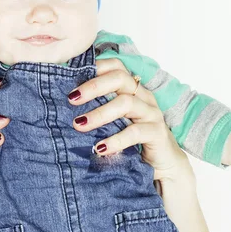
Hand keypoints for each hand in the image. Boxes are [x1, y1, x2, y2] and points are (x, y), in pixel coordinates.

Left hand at [68, 58, 187, 179]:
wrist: (163, 165)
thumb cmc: (133, 140)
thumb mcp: (114, 121)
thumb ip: (98, 109)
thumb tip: (67, 103)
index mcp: (132, 89)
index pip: (116, 67)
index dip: (94, 68)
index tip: (71, 78)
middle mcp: (143, 96)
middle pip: (120, 78)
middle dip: (93, 87)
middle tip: (71, 99)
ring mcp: (152, 113)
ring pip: (126, 103)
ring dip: (99, 114)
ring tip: (79, 125)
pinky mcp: (157, 133)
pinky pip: (135, 132)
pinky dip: (115, 140)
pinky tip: (100, 148)